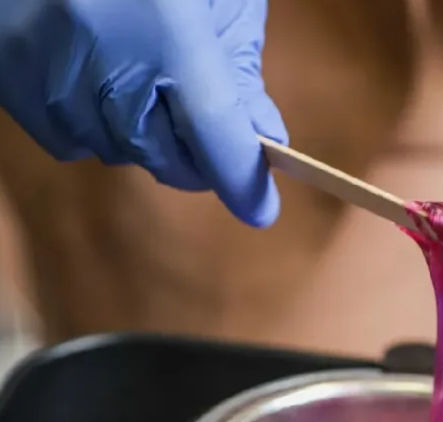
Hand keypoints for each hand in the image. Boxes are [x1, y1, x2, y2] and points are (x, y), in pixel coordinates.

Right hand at [0, 0, 285, 225]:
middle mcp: (108, 71)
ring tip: (138, 71)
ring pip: (125, 155)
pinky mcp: (16, 89)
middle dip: (199, 155)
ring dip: (146, 134)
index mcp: (169, 36)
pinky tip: (93, 71)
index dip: (244, 183)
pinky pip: (76, 140)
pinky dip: (97, 122)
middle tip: (203, 123)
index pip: (217, 140)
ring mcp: (54, 85)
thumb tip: (260, 137)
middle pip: (173, 163)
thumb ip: (239, 67)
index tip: (263, 209)